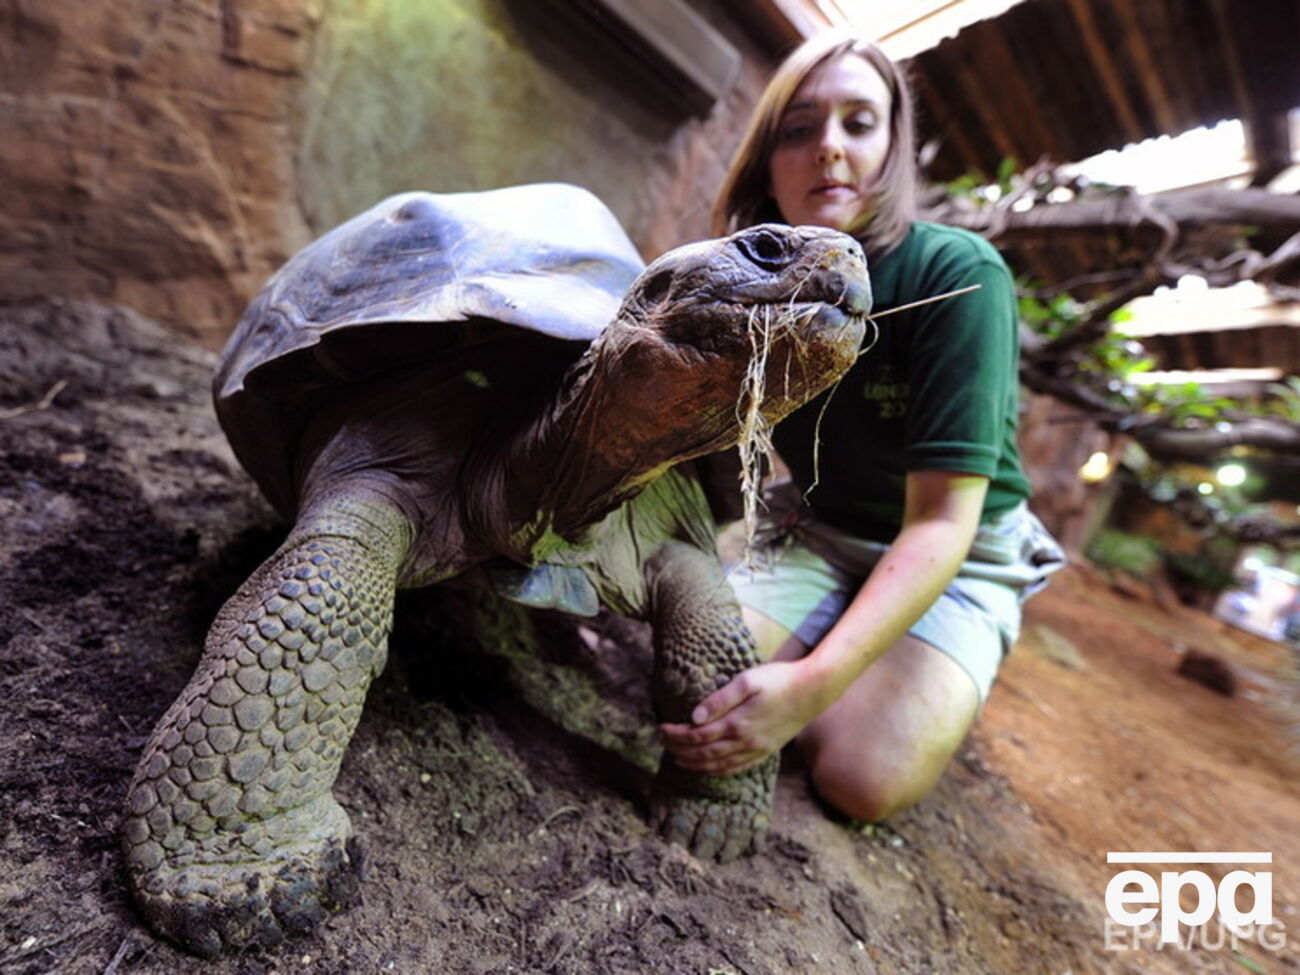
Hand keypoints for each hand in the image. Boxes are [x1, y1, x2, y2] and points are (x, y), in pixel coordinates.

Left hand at [659, 660, 825, 776]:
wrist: (813, 691)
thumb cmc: (779, 679)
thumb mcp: (747, 681)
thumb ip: (719, 699)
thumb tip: (694, 718)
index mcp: (737, 723)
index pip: (697, 735)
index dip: (676, 735)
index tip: (661, 728)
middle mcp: (745, 741)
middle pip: (704, 752)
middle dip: (680, 749)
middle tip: (662, 742)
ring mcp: (756, 749)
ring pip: (718, 764)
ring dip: (695, 763)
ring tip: (677, 758)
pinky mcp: (765, 751)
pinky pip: (736, 768)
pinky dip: (717, 771)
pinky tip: (708, 768)